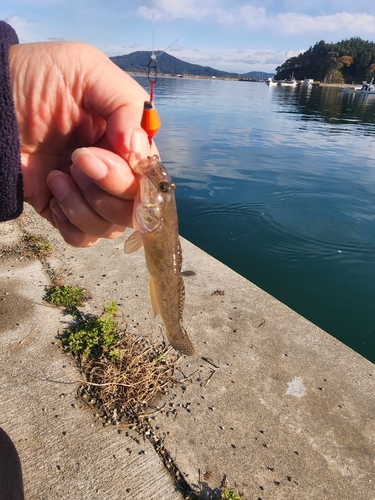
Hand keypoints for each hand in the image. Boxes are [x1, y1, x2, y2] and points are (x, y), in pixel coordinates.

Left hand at [9, 41, 157, 246]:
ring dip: (85, 205)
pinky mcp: (64, 211)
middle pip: (136, 209)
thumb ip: (126, 105)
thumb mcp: (88, 70)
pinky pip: (84, 238)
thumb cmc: (36, 77)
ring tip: (57, 175)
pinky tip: (55, 194)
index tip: (96, 154)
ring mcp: (90, 194)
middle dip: (106, 187)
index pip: (151, 178)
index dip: (133, 177)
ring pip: (112, 228)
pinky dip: (72, 224)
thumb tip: (139, 153)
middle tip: (75, 158)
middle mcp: (115, 172)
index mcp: (128, 142)